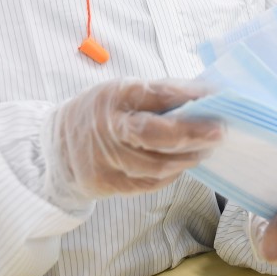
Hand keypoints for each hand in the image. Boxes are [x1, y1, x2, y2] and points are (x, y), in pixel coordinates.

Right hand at [47, 81, 221, 198]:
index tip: (216, 96)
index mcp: (116, 95)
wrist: (58, 144)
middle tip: (219, 131)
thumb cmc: (104, 112)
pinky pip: (148, 183)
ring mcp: (105, 158)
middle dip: (192, 134)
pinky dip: (171, 174)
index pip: (156, 94)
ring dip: (187, 158)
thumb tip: (208, 95)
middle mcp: (108, 127)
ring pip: (156, 165)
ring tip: (206, 148)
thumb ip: (162, 94)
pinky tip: (183, 164)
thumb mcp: (124, 91)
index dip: (188, 96)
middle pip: (155, 135)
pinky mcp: (106, 183)